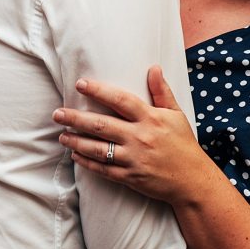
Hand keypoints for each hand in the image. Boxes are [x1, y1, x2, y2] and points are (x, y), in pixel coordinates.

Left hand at [53, 66, 212, 204]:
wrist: (192, 181)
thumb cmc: (183, 144)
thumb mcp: (176, 114)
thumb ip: (161, 91)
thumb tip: (153, 67)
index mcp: (150, 118)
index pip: (120, 100)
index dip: (99, 91)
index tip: (80, 84)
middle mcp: (140, 137)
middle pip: (101, 125)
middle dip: (76, 118)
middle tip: (57, 113)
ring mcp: (133, 158)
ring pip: (97, 149)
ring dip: (76, 141)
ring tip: (61, 136)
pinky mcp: (130, 177)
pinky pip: (103, 169)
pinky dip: (87, 162)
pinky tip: (75, 156)